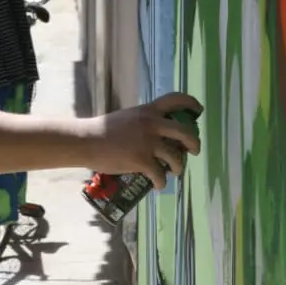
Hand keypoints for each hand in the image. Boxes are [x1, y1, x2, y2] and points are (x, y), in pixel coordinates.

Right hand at [84, 92, 202, 187]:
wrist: (87, 141)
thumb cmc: (103, 130)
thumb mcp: (128, 117)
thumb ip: (143, 121)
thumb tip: (156, 132)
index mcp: (148, 110)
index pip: (176, 99)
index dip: (192, 104)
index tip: (198, 110)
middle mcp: (152, 124)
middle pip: (185, 132)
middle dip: (194, 142)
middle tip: (194, 150)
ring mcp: (148, 142)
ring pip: (176, 157)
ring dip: (179, 166)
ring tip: (176, 171)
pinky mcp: (142, 160)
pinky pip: (160, 174)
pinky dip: (162, 182)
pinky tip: (159, 185)